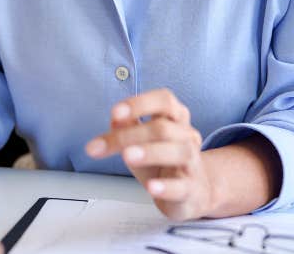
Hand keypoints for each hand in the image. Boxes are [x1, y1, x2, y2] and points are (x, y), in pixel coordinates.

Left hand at [84, 88, 212, 220]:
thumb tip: (116, 118)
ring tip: (127, 157)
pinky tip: (152, 187)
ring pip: (179, 151)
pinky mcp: (192, 190)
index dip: (140, 103)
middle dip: (129, 135)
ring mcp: (192, 163)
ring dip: (150, 152)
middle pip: (163, 128)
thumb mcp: (140, 142)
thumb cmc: (162, 162)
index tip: (115, 112)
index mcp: (176, 118)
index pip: (164, 100)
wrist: (193, 192)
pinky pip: (182, 186)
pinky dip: (166, 186)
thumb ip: (128, 127)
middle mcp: (187, 136)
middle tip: (100, 145)